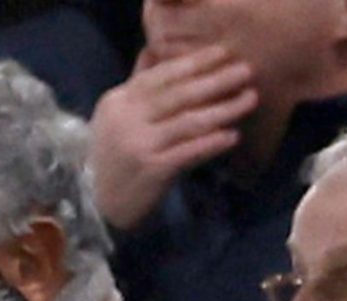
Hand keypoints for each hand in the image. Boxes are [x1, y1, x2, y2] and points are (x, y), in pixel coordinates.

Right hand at [87, 46, 256, 230]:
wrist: (95, 204)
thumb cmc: (112, 158)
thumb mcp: (116, 116)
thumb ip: (137, 85)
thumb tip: (153, 50)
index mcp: (119, 100)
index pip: (160, 75)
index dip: (194, 62)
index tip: (224, 52)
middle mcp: (127, 118)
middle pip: (179, 95)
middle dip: (216, 81)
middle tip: (247, 71)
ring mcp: (139, 145)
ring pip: (188, 122)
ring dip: (223, 110)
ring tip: (250, 99)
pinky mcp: (152, 170)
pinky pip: (188, 152)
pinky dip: (211, 143)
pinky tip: (232, 136)